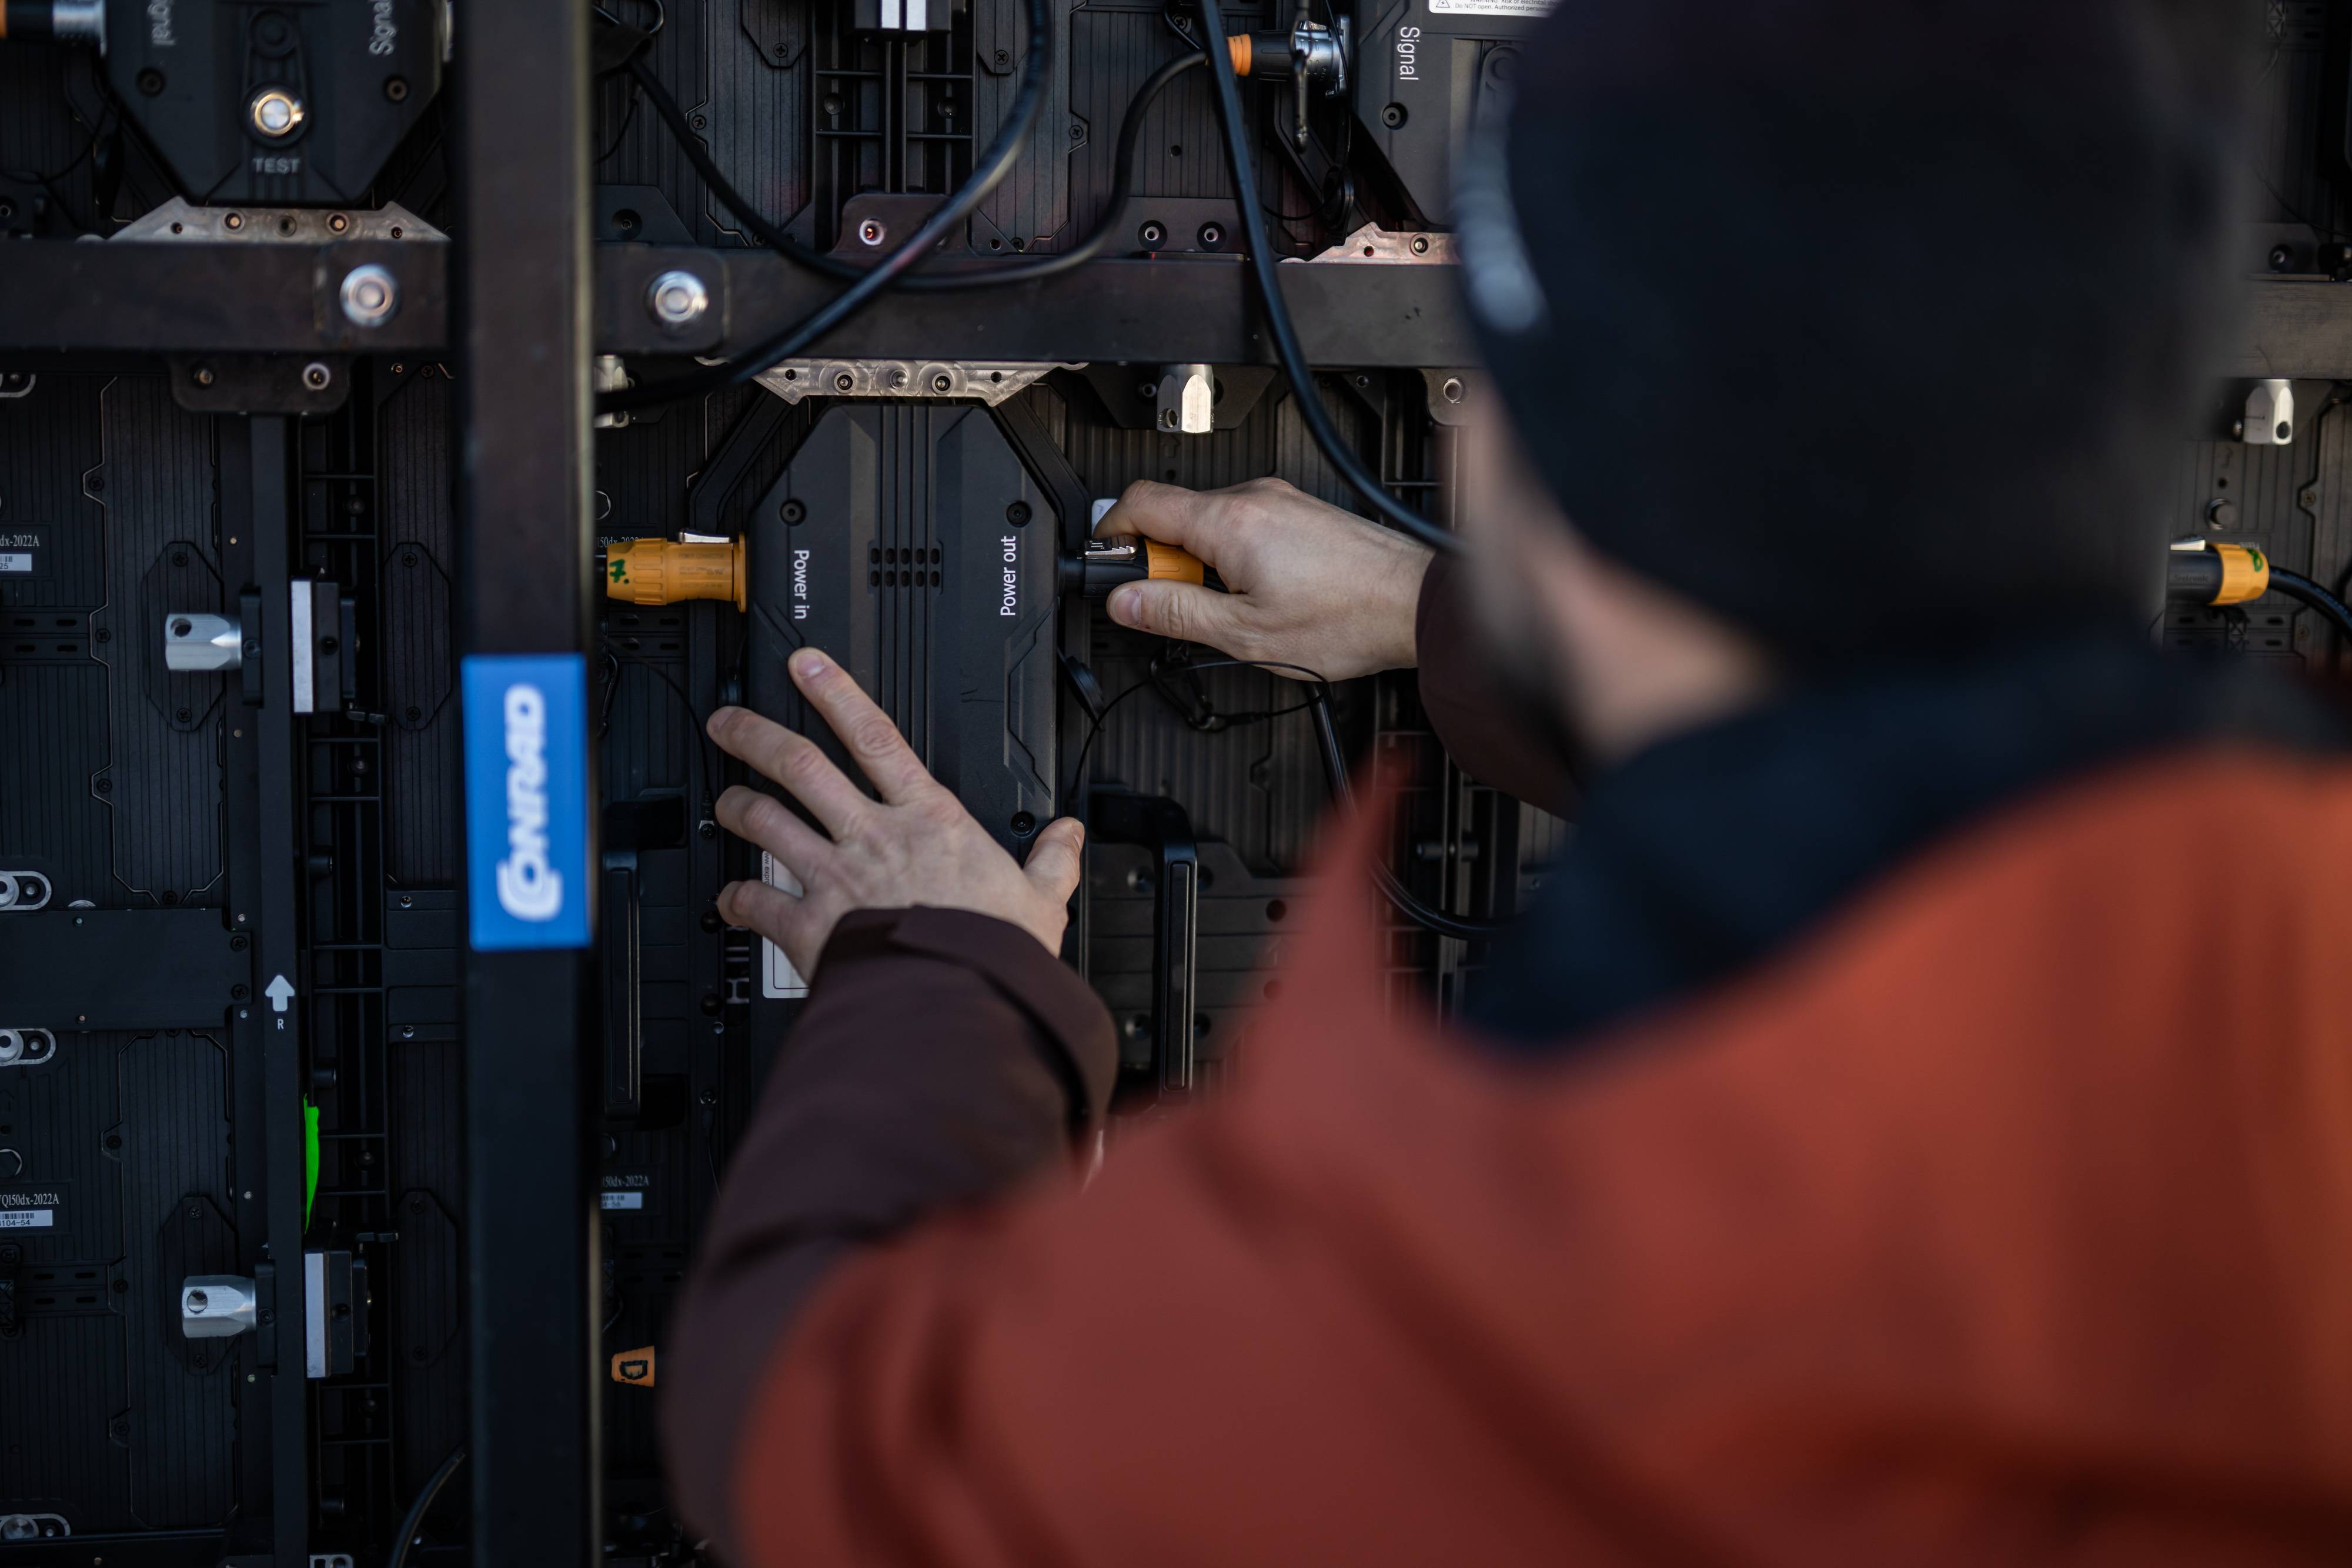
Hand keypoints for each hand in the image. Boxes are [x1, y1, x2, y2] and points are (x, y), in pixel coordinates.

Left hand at [707, 647, 1084, 979]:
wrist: (956, 1003)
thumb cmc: (993, 953)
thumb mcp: (1042, 900)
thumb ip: (1052, 861)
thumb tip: (1069, 836)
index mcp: (929, 820)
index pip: (877, 738)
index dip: (837, 693)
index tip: (807, 666)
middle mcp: (873, 838)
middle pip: (802, 767)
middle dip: (757, 737)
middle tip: (729, 722)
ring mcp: (836, 877)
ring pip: (768, 823)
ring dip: (738, 807)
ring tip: (724, 800)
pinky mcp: (811, 926)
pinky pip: (759, 903)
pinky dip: (737, 898)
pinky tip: (730, 898)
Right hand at [1096, 477, 1432, 680]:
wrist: (1414, 604)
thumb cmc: (1346, 618)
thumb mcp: (1245, 634)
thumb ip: (1177, 614)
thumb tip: (1126, 602)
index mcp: (1229, 522)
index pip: (1140, 502)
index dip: (1111, 533)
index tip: (1108, 564)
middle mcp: (1253, 498)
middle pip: (1173, 513)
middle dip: (1160, 560)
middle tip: (1174, 606)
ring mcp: (1278, 502)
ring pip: (1208, 522)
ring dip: (1198, 562)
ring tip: (1227, 607)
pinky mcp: (1298, 513)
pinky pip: (1241, 525)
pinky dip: (1229, 556)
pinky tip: (1256, 594)